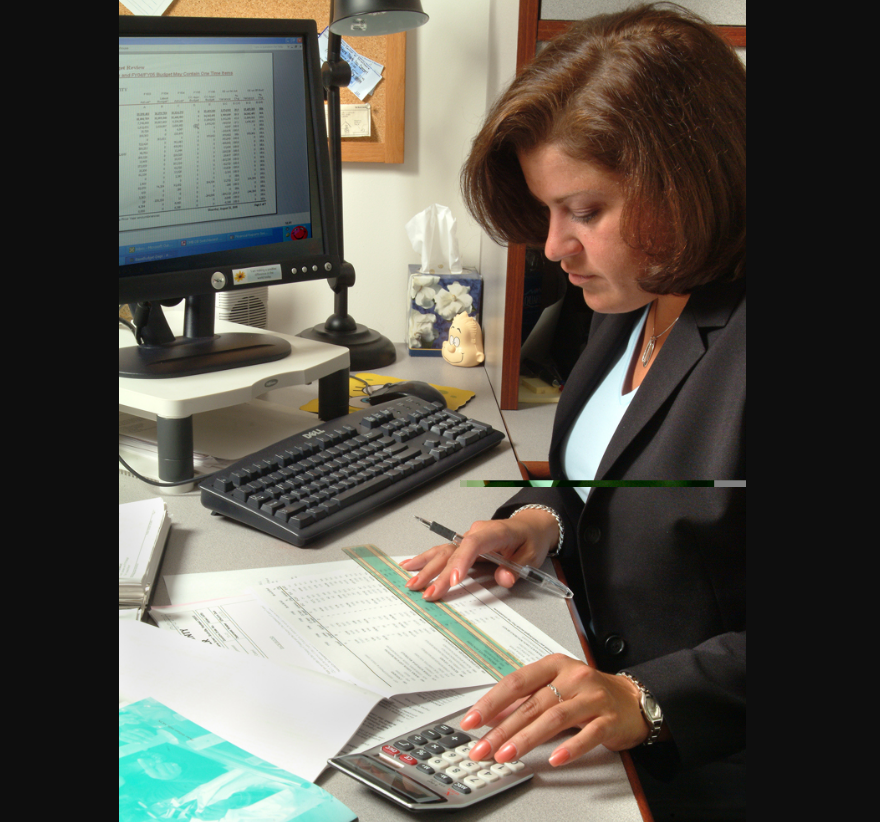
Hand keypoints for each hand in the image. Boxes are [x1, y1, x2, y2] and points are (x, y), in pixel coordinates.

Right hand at [400, 510, 558, 600]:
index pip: (474, 545)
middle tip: (427, 592)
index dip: (462, 562)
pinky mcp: (463, 545)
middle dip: (438, 573)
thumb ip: (517, 568)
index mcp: (495, 532)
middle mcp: (476, 532)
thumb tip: (504, 578)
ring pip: (443, 551)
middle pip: (454, 552)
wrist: (529, 527)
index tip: (454, 580)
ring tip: (410, 580)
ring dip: (426, 567)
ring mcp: (467, 538)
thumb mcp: (531, 556)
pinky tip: (410, 565)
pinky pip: (443, 552)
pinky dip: (426, 559)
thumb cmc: (529, 540)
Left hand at [459, 654, 650, 766]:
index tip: (472, 720)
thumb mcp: (555, 688)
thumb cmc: (588, 692)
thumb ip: (526, 701)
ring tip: (507, 754)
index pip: (516, 682)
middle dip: (502, 729)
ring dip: (527, 738)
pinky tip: (555, 759)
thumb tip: (492, 718)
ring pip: (554, 717)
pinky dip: (570, 747)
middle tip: (482, 747)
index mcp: (554, 665)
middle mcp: (572, 677)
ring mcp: (591, 697)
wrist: (632, 699)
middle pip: (531, 703)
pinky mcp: (608, 719)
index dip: (491, 702)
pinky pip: (588, 734)